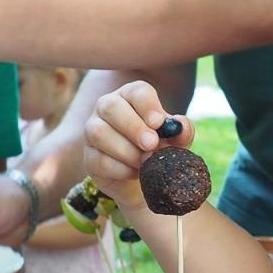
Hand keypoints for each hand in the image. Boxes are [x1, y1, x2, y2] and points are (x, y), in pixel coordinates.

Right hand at [84, 80, 194, 211]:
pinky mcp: (89, 158)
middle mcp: (108, 108)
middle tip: (152, 144)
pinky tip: (135, 173)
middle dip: (133, 126)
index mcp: (132, 97)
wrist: (147, 182)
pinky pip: (98, 160)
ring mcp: (93, 132)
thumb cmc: (161, 151)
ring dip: (126, 150)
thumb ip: (182, 132)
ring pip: (99, 132)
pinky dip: (120, 169)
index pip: (136, 91)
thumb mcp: (177, 142)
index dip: (147, 105)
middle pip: (110, 106)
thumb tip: (180, 126)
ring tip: (145, 162)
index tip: (159, 123)